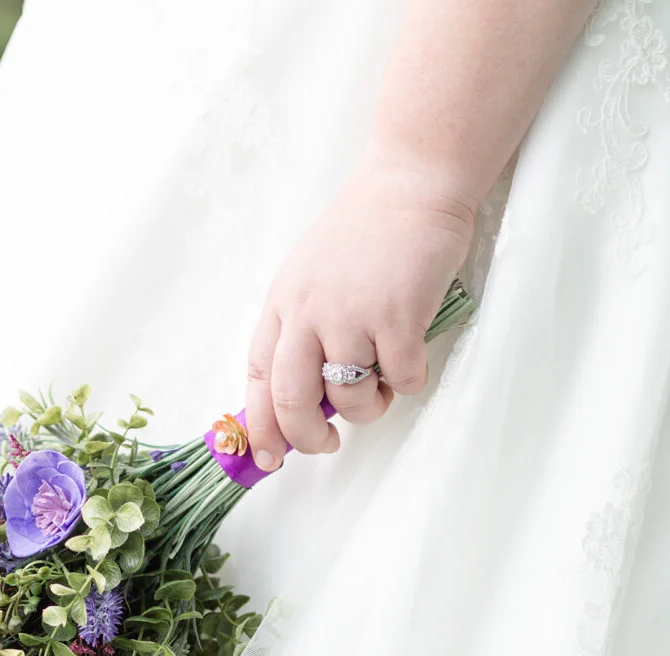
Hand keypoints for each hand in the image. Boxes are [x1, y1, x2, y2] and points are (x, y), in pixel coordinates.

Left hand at [244, 158, 477, 470]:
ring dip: (368, 407)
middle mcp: (308, 311)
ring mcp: (351, 314)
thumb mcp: (312, 275)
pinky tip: (412, 354)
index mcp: (283, 303)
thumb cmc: (367, 231)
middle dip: (307, 438)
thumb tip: (304, 399)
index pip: (257, 377)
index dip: (260, 426)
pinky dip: (408, 381)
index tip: (269, 459)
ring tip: (382, 383)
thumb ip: (303, 327)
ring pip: (349, 398)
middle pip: (291, 400)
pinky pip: (400, 380)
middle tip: (328, 445)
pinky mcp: (397, 316)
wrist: (412, 183)